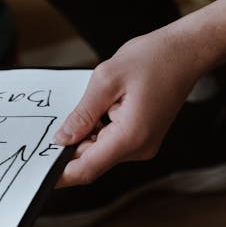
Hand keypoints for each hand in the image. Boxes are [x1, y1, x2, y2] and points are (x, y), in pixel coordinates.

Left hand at [54, 28, 204, 186]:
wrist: (187, 51)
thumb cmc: (153, 58)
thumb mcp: (106, 80)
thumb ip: (82, 114)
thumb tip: (61, 139)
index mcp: (130, 136)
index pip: (87, 169)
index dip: (60, 175)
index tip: (38, 174)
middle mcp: (139, 148)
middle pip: (92, 161)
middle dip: (69, 148)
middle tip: (51, 127)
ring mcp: (143, 144)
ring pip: (101, 151)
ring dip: (85, 135)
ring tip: (89, 103)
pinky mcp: (143, 137)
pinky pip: (112, 141)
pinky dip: (97, 129)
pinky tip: (99, 105)